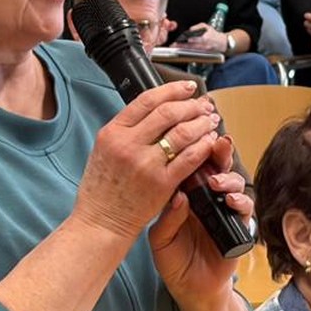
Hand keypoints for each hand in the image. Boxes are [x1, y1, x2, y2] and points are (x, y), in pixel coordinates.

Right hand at [73, 81, 221, 243]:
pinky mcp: (161, 183)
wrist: (101, 222)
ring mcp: (145, 164)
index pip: (146, 100)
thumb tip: (152, 113)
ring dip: (201, 123)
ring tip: (210, 120)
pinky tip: (209, 142)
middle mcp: (128, 144)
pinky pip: (189, 158)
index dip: (172, 89)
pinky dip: (202, 146)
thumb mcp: (102, 151)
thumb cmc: (101, 191)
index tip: (187, 87)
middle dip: (191, 105)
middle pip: (168, 112)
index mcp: (112, 133)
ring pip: (182, 132)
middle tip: (203, 105)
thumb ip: (125, 132)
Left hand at [149, 137, 252, 304]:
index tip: (192, 136)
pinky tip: (231, 201)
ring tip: (216, 182)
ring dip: (227, 178)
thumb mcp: (161, 239)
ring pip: (233, 182)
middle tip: (216, 144)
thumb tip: (178, 197)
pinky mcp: (239, 225)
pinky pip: (245, 208)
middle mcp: (207, 198)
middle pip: (216, 166)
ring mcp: (224, 210)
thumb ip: (168, 218)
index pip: (192, 165)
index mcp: (186, 194)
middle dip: (218, 152)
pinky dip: (240, 201)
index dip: (194, 150)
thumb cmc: (173, 260)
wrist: (191, 289)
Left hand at [179, 23, 225, 53]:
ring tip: (175, 47)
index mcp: (205, 38)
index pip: (194, 39)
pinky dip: (187, 51)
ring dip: (183, 49)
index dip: (186, 39)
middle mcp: (204, 45)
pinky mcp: (202, 54)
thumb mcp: (207, 27)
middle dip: (182, 45)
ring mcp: (203, 51)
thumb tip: (190, 29)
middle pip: (191, 46)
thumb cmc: (213, 34)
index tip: (180, 39)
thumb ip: (198, 27)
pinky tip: (182, 49)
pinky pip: (193, 52)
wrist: (221, 43)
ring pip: (191, 50)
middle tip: (174, 45)